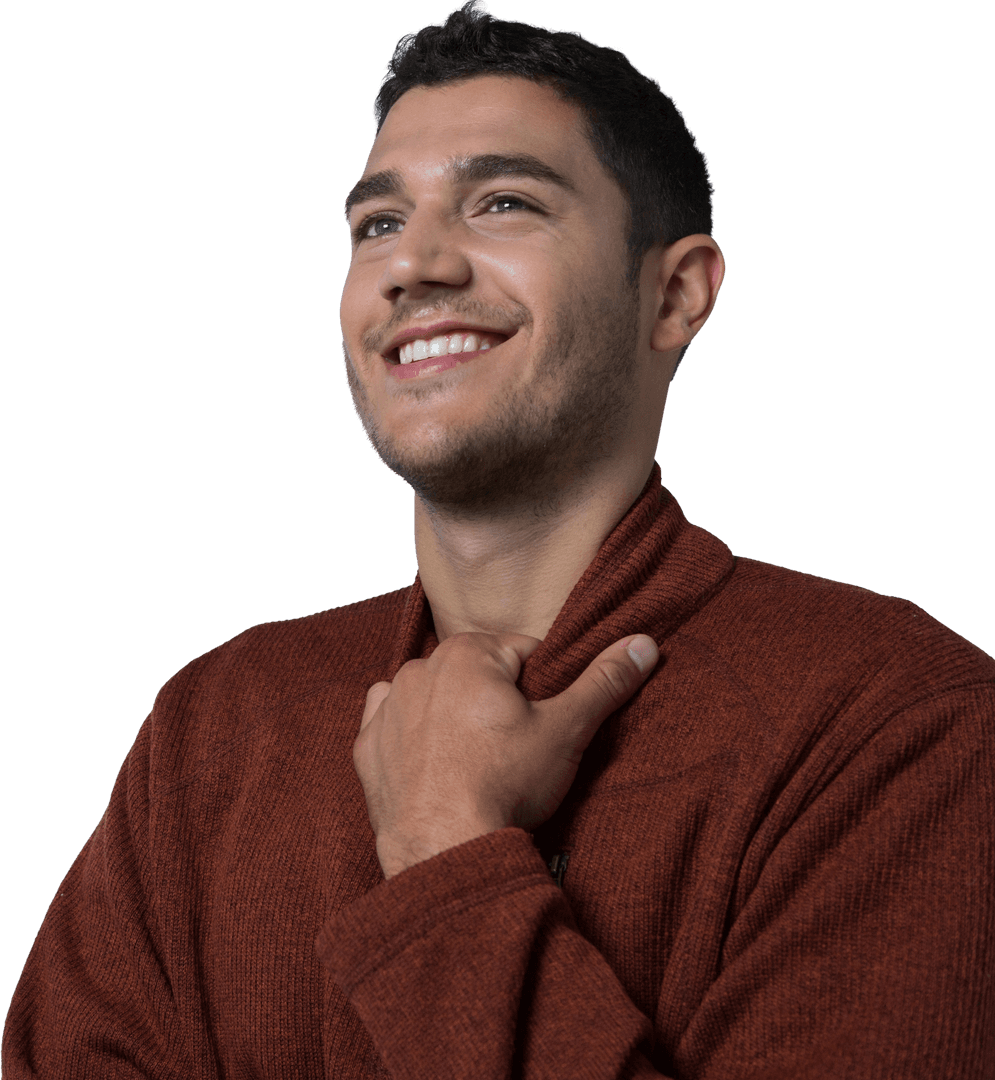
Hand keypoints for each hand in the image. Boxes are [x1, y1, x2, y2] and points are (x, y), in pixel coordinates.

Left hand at [353, 631, 658, 877]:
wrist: (444, 850)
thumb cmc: (505, 785)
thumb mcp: (566, 731)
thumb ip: (604, 682)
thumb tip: (643, 644)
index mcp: (470, 652)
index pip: (524, 652)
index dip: (543, 689)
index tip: (542, 726)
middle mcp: (421, 666)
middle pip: (478, 672)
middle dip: (497, 700)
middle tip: (511, 750)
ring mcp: (389, 705)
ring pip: (436, 693)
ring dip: (454, 713)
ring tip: (475, 761)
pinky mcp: (368, 744)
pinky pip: (393, 722)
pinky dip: (411, 734)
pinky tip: (434, 761)